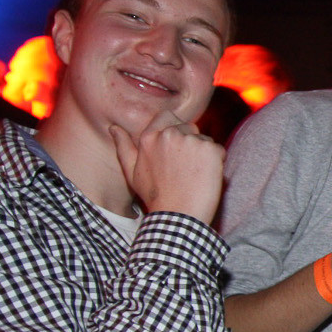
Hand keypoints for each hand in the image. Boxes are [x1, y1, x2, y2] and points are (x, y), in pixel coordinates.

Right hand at [110, 112, 225, 222]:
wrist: (178, 215)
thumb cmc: (155, 196)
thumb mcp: (131, 172)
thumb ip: (123, 146)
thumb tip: (114, 127)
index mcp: (150, 137)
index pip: (166, 116)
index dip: (174, 129)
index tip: (176, 148)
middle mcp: (170, 134)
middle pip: (188, 127)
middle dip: (190, 143)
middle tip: (185, 168)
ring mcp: (191, 140)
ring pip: (203, 139)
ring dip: (203, 153)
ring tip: (194, 175)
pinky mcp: (210, 149)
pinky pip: (217, 149)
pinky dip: (216, 161)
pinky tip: (205, 177)